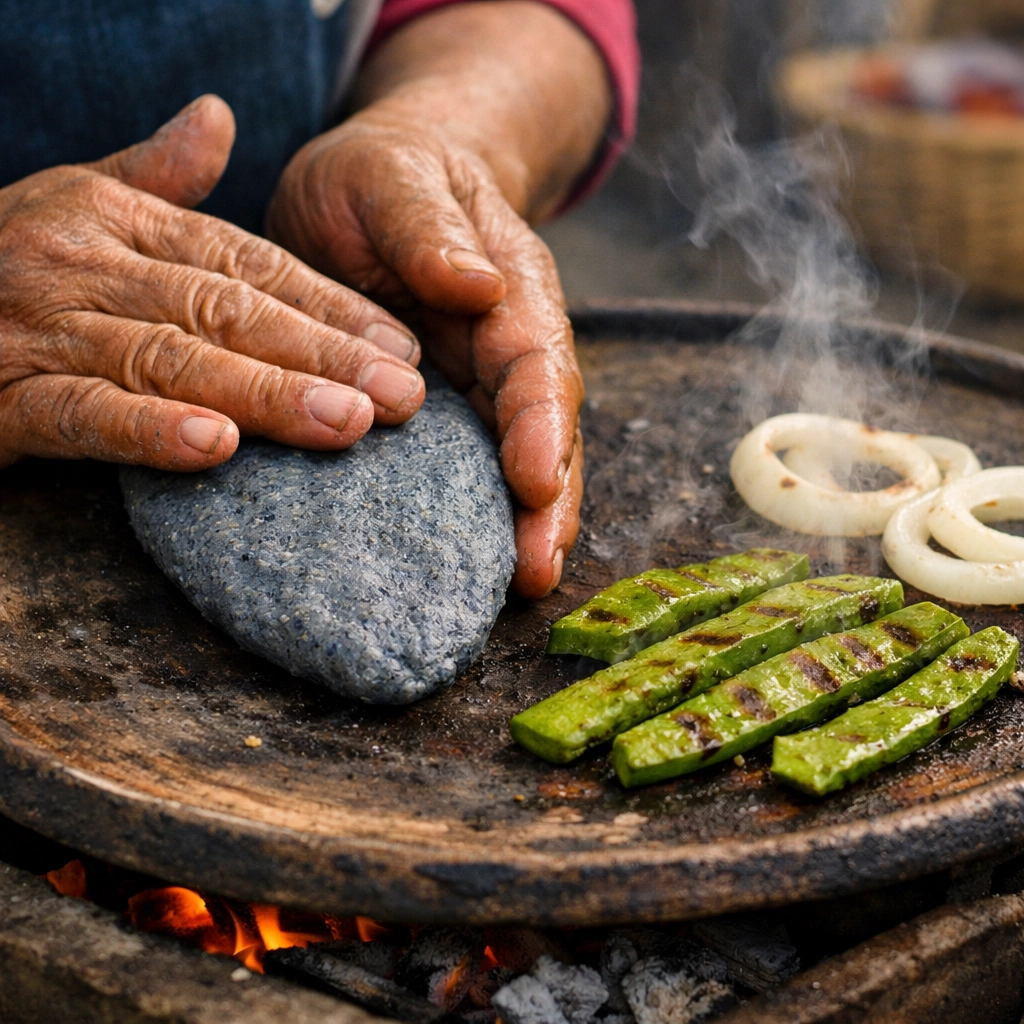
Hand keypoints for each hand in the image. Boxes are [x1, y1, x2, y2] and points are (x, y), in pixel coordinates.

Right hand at [0, 96, 424, 472]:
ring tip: (347, 424)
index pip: (248, 264)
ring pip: (172, 360)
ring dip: (265, 393)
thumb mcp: (76, 202)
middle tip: (404, 398)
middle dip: (324, 355)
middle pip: (228, 311)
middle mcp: (84, 263)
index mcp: (116, 218)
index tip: (401, 348)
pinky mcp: (0, 398)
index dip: (331, 307)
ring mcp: (40, 327)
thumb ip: (154, 175)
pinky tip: (217, 449)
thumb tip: (218, 117)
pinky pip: (84, 413)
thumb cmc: (2, 259)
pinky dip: (149, 431)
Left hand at [266, 2, 608, 597]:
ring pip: (519, 457)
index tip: (536, 481)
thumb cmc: (381, 176)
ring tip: (524, 582)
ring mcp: (483, 382)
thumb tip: (477, 284)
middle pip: (544, 427)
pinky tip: (476, 561)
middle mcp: (508, 344)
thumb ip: (429, 225)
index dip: (539, 423)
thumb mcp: (391, 177)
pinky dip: (481, 513)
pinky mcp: (451, 408)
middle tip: (536, 570)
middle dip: (548, 500)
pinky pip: (474, 464)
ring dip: (527, 521)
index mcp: (509, 287)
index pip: (535, 360)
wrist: (380, 182)